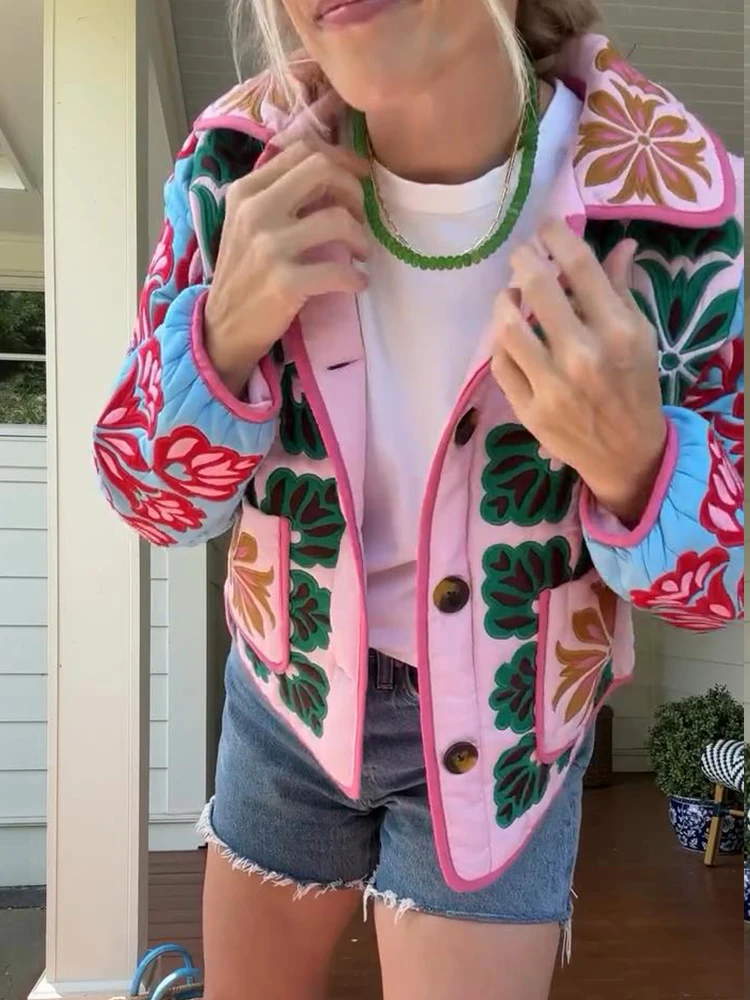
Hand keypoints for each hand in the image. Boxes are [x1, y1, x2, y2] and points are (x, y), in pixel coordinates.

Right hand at [204, 139, 369, 396]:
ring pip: (338, 220)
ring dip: (361, 238)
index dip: (341, 159)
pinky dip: (356, 277)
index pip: (302, 150)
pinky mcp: (285, 283)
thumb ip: (278, 194)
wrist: (222, 328)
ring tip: (361, 253)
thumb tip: (331, 172)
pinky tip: (357, 283)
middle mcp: (255, 211)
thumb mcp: (247, 223)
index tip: (358, 178)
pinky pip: (338, 271)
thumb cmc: (243, 273)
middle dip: (354, 190)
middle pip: (322, 171)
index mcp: (247, 191)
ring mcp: (269, 247)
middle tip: (361, 216)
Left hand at [490, 221, 666, 524]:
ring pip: (507, 326)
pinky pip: (500, 362)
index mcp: (618, 332)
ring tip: (510, 295)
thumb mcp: (641, 338)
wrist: (627, 454)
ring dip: (504, 300)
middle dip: (523, 260)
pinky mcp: (529, 409)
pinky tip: (509, 334)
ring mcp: (552, 385)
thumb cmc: (636, 388)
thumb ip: (622, 292)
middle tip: (522, 256)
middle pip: (537, 287)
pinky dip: (501, 342)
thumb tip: (620, 245)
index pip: (579, 267)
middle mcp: (583, 356)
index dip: (556, 237)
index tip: (546, 228)